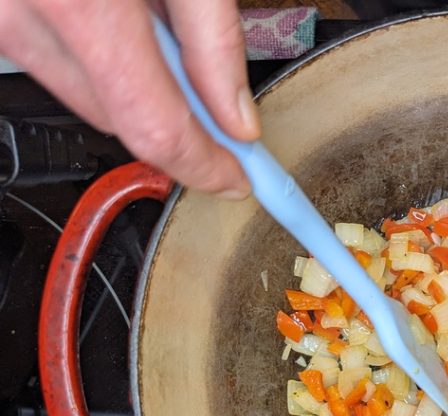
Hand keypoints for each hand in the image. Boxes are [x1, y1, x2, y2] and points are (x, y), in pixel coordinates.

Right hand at [0, 0, 257, 197]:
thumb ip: (215, 39)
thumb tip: (237, 120)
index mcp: (82, 3)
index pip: (155, 127)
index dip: (205, 165)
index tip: (238, 179)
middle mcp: (21, 13)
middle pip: (121, 121)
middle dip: (176, 118)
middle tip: (214, 88)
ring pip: (86, 99)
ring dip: (132, 83)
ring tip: (147, 14)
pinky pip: (53, 62)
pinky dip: (94, 55)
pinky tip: (112, 10)